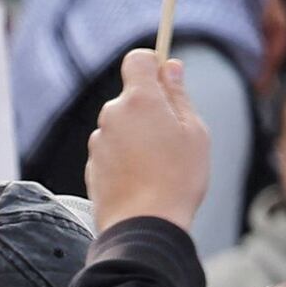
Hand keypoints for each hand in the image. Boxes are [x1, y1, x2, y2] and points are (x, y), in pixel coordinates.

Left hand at [88, 46, 211, 233]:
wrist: (143, 226)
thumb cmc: (177, 178)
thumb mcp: (194, 131)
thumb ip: (179, 95)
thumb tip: (171, 67)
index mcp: (140, 101)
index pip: (137, 60)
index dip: (153, 64)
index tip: (167, 79)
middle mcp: (113, 116)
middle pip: (132, 97)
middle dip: (150, 108)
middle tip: (174, 135)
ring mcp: (98, 143)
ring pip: (122, 126)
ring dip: (137, 135)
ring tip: (160, 164)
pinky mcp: (91, 167)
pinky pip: (112, 150)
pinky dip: (125, 157)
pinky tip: (143, 179)